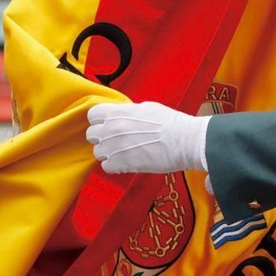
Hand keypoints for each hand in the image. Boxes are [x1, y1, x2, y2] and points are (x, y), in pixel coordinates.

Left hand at [86, 102, 209, 174]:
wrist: (184, 141)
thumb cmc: (170, 123)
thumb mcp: (146, 108)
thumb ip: (128, 112)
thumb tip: (123, 115)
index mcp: (118, 112)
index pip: (93, 115)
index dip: (99, 121)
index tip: (107, 125)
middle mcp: (111, 129)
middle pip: (91, 135)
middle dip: (101, 138)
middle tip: (115, 141)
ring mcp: (114, 147)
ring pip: (97, 153)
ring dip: (108, 154)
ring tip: (124, 154)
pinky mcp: (121, 164)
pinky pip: (106, 167)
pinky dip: (115, 167)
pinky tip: (127, 163)